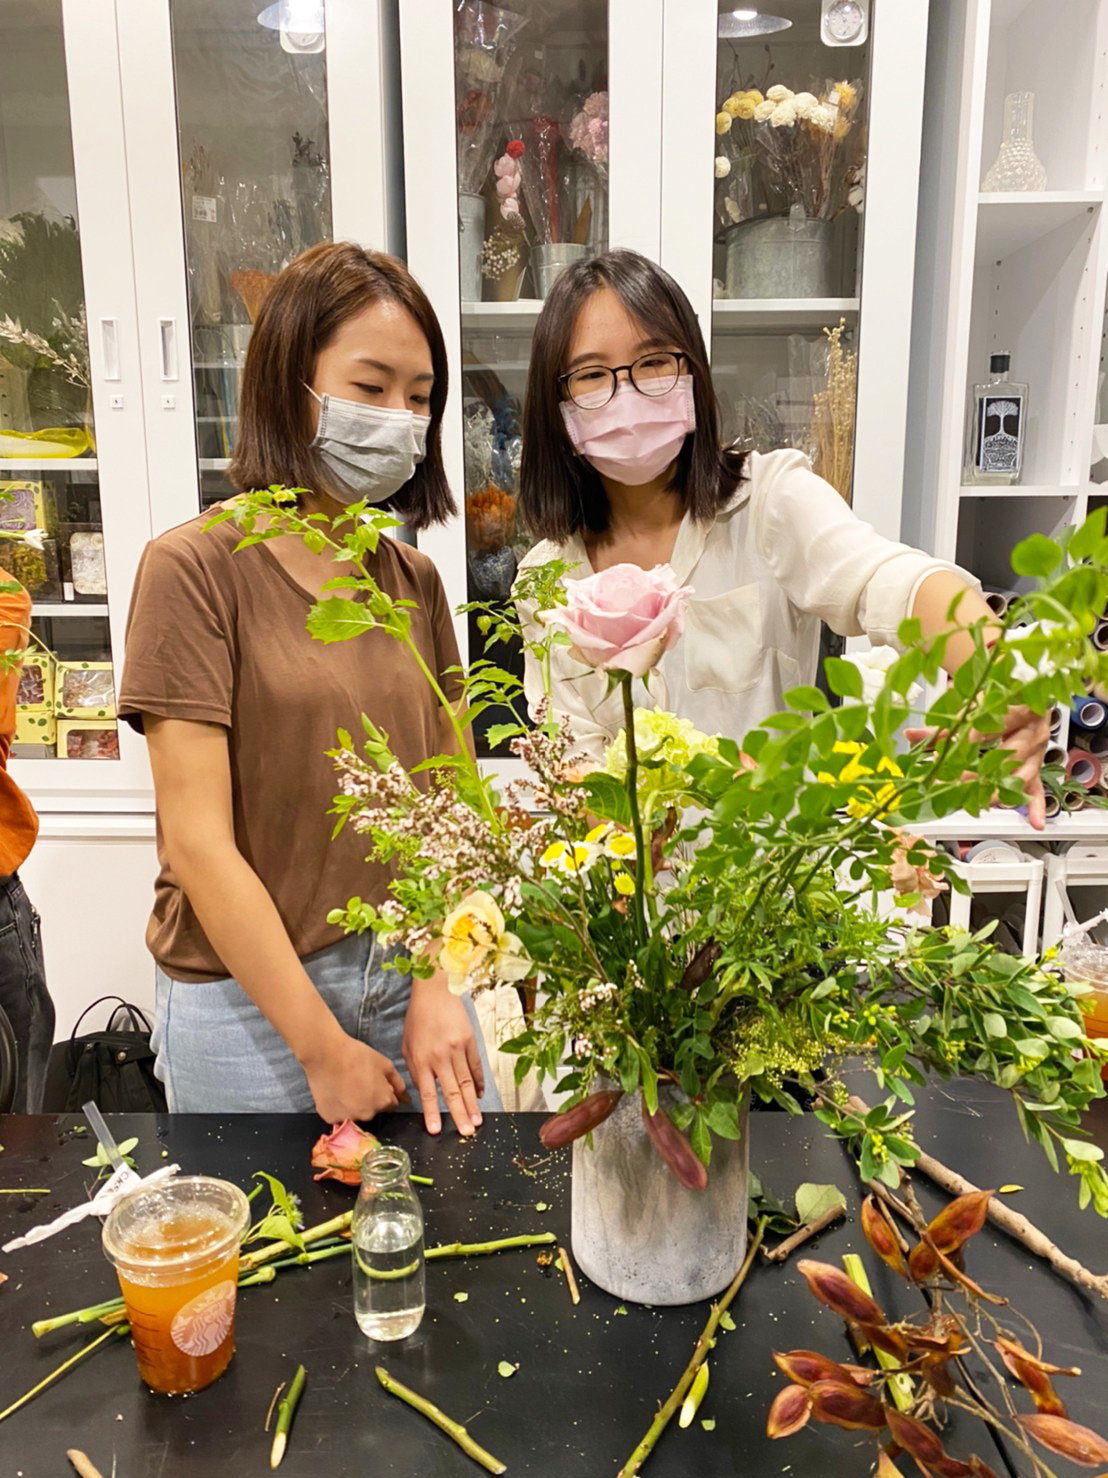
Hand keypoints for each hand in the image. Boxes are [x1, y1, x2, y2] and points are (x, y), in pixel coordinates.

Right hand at [302, 1031, 408, 1123]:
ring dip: (353, 1105)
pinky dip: (338, 1107)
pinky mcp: (330, 1118)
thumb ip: (398, 1084)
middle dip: (369, 1100)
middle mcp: (367, 1114)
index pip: (390, 1104)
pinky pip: (338, 1115)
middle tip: (358, 1081)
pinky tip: (334, 1092)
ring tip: (345, 1086)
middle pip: (372, 1110)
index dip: (383, 1092)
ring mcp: (348, 1118)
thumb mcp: (385, 1064)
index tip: (373, 1083)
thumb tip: (407, 1099)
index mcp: (383, 1101)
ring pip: (355, 1114)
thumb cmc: (357, 1056)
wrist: (326, 1055)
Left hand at [403, 971, 484, 1136]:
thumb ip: (413, 1069)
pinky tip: (480, 1095)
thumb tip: (422, 1091)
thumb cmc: (418, 1019)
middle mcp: (440, 1057)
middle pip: (452, 1092)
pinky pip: (475, 1067)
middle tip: (467, 1133)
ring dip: (472, 1104)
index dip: (432, 1113)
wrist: (435, 992)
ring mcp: (457, 1049)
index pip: (428, 1093)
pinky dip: (478, 1082)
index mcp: (421, 1060)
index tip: (437, 1131)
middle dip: (460, 1115)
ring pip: (466, 1083)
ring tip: (477, 1120)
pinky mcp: (470, 1041)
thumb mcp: (407, 1045)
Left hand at [906, 704, 1050, 830]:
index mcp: (1019, 709)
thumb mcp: (972, 708)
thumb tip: (911, 736)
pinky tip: (1035, 822)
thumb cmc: (999, 699)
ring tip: (978, 802)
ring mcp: (1036, 752)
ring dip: (998, 791)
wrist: (1027, 695)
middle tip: (955, 782)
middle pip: (1007, 754)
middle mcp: (1032, 731)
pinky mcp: (1036, 766)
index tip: (950, 750)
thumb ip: (943, 726)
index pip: (996, 725)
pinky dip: (1035, 806)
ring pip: (1022, 775)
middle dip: (979, 771)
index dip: (971, 738)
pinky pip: (1038, 788)